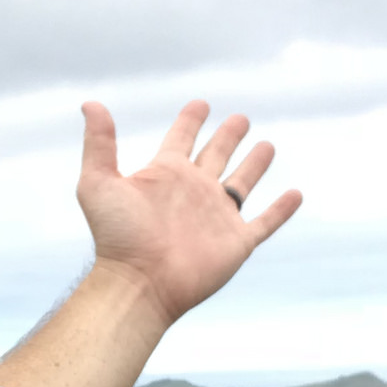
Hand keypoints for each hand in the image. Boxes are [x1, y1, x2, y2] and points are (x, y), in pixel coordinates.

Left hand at [76, 101, 302, 327]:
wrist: (139, 283)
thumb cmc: (117, 237)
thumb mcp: (99, 183)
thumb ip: (99, 143)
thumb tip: (90, 104)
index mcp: (166, 174)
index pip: (181, 137)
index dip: (191, 119)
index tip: (201, 104)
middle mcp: (194, 191)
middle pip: (216, 154)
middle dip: (228, 136)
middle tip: (240, 119)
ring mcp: (217, 217)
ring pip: (242, 183)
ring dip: (255, 165)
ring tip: (267, 145)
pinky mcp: (236, 242)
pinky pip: (266, 222)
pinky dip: (281, 210)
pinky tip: (296, 194)